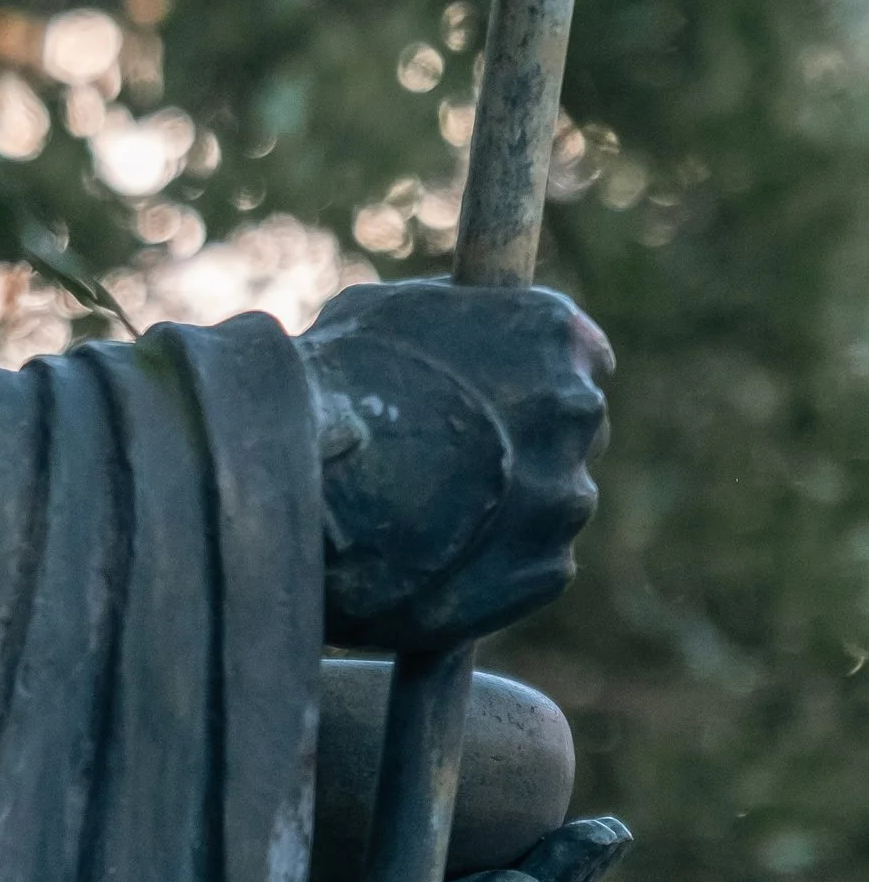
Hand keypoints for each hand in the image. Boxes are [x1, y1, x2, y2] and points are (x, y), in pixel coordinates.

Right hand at [301, 278, 610, 654]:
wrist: (300, 480)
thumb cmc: (330, 381)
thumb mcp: (384, 312)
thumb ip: (447, 317)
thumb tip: (450, 326)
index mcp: (549, 334)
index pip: (581, 355)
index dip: (535, 376)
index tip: (506, 392)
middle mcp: (575, 409)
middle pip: (570, 431)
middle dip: (525, 441)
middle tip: (457, 454)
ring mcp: (565, 494)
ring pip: (550, 500)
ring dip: (508, 504)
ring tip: (429, 512)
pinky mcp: (545, 569)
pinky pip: (531, 562)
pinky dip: (492, 562)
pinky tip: (433, 555)